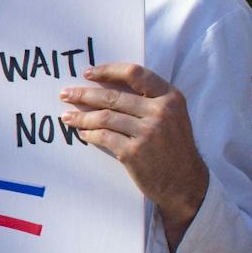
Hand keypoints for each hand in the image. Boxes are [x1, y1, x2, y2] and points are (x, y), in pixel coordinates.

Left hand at [58, 63, 208, 245]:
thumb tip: (105, 87)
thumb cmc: (174, 147)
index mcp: (170, 97)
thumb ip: (148, 99)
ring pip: (104, 117)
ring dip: (81, 116)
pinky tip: (82, 133)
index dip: (108, 70)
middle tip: (65, 94)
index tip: (88, 72)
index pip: (134, 73)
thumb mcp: (172, 116)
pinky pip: (104, 137)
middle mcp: (160, 111)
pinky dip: (89, 134)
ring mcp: (148, 132)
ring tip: (66, 116)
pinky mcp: (134, 152)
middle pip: (113, 96)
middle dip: (84, 94)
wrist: (186, 182)